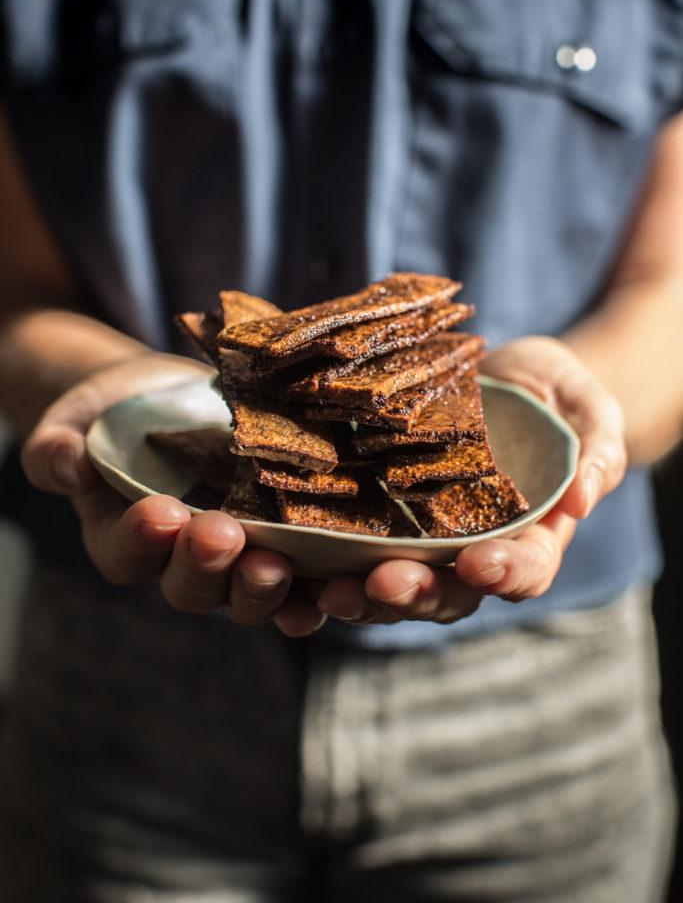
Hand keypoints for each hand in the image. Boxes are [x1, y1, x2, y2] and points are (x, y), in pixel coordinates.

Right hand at [20, 351, 326, 636]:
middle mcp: (183, 562)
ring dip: (263, 586)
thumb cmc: (116, 412)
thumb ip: (58, 447)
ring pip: (249, 593)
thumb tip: (63, 462)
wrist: (175, 399)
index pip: (128, 555)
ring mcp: (239, 558)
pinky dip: (317, 588)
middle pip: (192, 587)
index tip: (159, 511)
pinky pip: (304, 580)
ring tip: (274, 563)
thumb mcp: (77, 418)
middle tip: (220, 534)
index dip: (141, 540)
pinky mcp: (288, 542)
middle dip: (206, 565)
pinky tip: (335, 584)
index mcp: (127, 539)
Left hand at [316, 336, 626, 625]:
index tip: (478, 564)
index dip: (504, 575)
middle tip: (382, 585)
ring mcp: (419, 537)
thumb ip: (597, 449)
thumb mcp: (586, 408)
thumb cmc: (553, 396)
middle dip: (415, 594)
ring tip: (327, 589)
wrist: (498, 378)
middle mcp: (470, 551)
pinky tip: (290, 559)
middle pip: (447, 593)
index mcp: (529, 537)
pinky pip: (348, 547)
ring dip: (359, 595)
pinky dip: (322, 563)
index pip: (524, 571)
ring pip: (391, 583)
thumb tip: (584, 498)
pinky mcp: (375, 513)